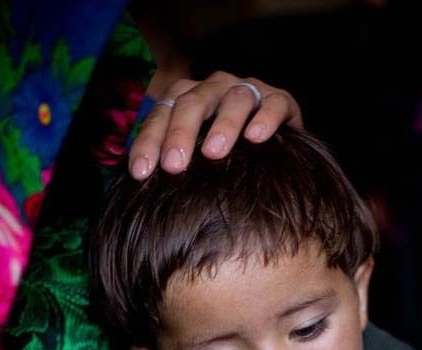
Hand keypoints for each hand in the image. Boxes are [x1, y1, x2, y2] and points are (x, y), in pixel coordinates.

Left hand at [129, 71, 302, 178]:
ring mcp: (249, 91)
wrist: (275, 151)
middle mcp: (214, 89)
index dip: (149, 141)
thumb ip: (172, 164)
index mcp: (188, 99)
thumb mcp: (195, 160)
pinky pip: (274, 103)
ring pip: (234, 98)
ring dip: (223, 124)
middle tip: (174, 166)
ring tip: (213, 153)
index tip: (141, 173)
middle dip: (180, 133)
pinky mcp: (280, 101)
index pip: (162, 114)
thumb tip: (141, 188)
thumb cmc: (226, 158)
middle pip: (192, 102)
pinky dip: (265, 118)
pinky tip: (256, 138)